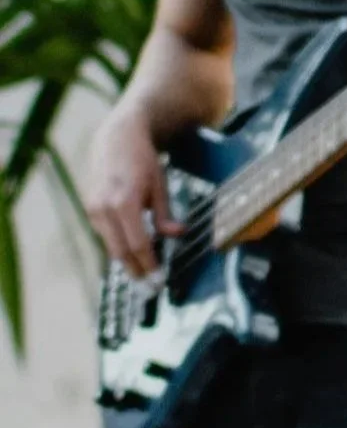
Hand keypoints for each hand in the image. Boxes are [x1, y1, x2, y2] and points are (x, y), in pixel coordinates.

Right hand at [84, 112, 175, 277]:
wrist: (115, 140)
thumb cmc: (143, 162)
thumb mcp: (161, 185)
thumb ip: (165, 213)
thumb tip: (176, 234)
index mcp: (123, 202)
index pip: (138, 244)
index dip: (149, 264)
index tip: (158, 280)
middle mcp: (103, 208)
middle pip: (120, 251)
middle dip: (135, 270)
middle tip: (151, 286)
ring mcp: (92, 208)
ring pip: (111, 244)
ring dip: (127, 260)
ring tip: (145, 272)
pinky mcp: (89, 209)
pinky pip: (106, 235)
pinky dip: (119, 245)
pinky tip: (133, 253)